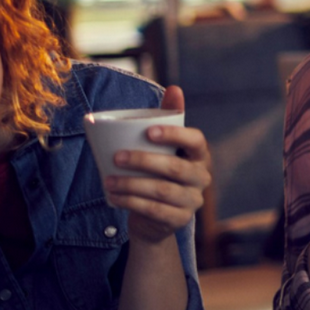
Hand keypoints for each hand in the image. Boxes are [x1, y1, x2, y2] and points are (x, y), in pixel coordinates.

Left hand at [104, 86, 211, 243]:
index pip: (196, 141)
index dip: (175, 135)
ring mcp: (192, 201)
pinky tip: (114, 197)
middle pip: (175, 169)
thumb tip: (175, 88)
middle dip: (144, 161)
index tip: (149, 131)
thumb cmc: (160, 170)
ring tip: (108, 181)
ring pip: (161, 191)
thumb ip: (169, 117)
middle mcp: (202, 178)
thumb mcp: (164, 145)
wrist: (157, 216)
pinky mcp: (179, 221)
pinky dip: (130, 203)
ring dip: (131, 185)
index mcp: (200, 155)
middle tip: (117, 157)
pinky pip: (153, 211)